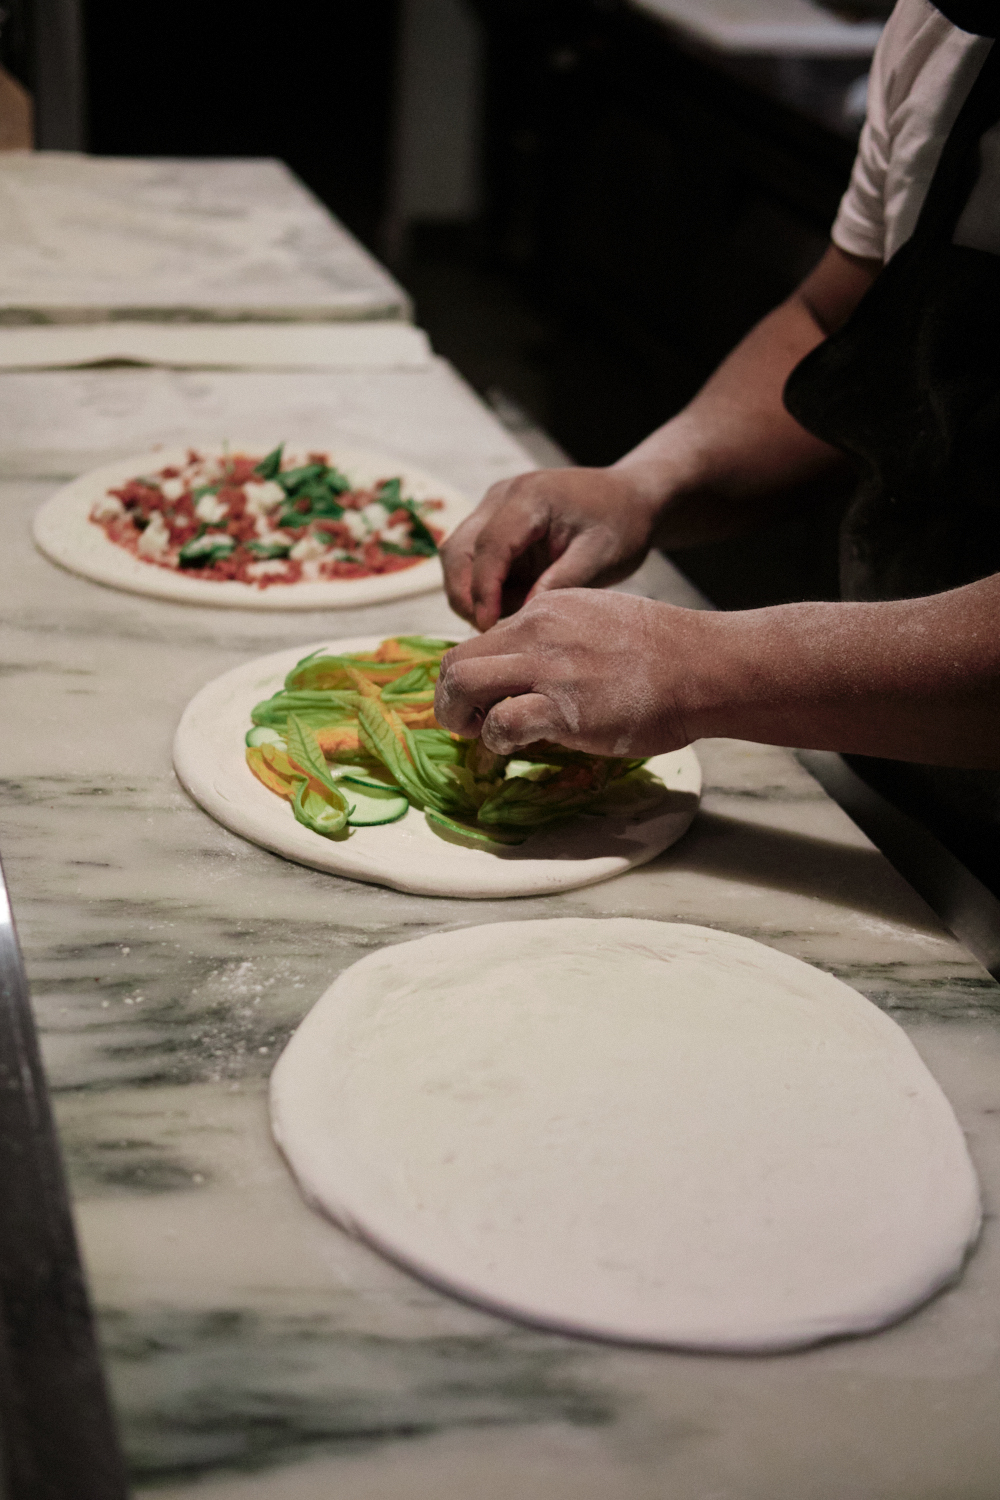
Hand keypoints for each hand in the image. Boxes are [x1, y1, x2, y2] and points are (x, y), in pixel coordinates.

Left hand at [434, 590, 697, 757]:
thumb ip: (561, 638)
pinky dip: (495, 739)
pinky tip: (511, 747)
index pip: (483, 637)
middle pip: (456, 658)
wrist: (704, 665)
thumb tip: (534, 672)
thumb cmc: (664, 652)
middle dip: (449, 695)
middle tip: (464, 721)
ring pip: (462, 682)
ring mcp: (546, 667)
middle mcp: (537, 630)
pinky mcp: (560, 707)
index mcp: (546, 609)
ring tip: (476, 734)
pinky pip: (500, 722)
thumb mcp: (600, 621)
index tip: (481, 699)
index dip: (473, 672)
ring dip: (457, 715)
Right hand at [440, 466, 662, 631]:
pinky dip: (483, 585)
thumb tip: (521, 618)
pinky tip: (514, 600)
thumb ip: (560, 584)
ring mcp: (493, 507)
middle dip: (466, 595)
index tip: (489, 627)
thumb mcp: (599, 559)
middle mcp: (502, 496)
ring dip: (471, 592)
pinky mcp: (494, 521)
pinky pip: (471, 557)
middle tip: (491, 631)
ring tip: (509, 615)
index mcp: (530, 497)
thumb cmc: (621, 525)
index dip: (483, 591)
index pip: (489, 546)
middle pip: (457, 550)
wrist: (629, 499)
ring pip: (457, 555)